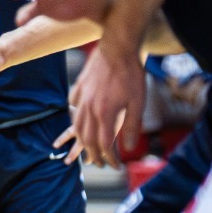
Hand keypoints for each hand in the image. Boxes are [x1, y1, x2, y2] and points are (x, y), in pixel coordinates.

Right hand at [69, 43, 144, 167]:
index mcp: (104, 114)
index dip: (109, 158)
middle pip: (86, 138)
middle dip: (93, 154)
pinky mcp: (80, 86)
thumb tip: (128, 146)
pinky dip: (75, 116)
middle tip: (99, 163)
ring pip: (76, 124)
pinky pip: (73, 105)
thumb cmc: (132, 74)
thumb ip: (132, 126)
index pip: (104, 144)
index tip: (115, 166)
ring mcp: (82, 96)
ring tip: (86, 147)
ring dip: (81, 139)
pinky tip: (78, 117)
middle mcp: (89, 108)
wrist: (118, 46)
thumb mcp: (138, 103)